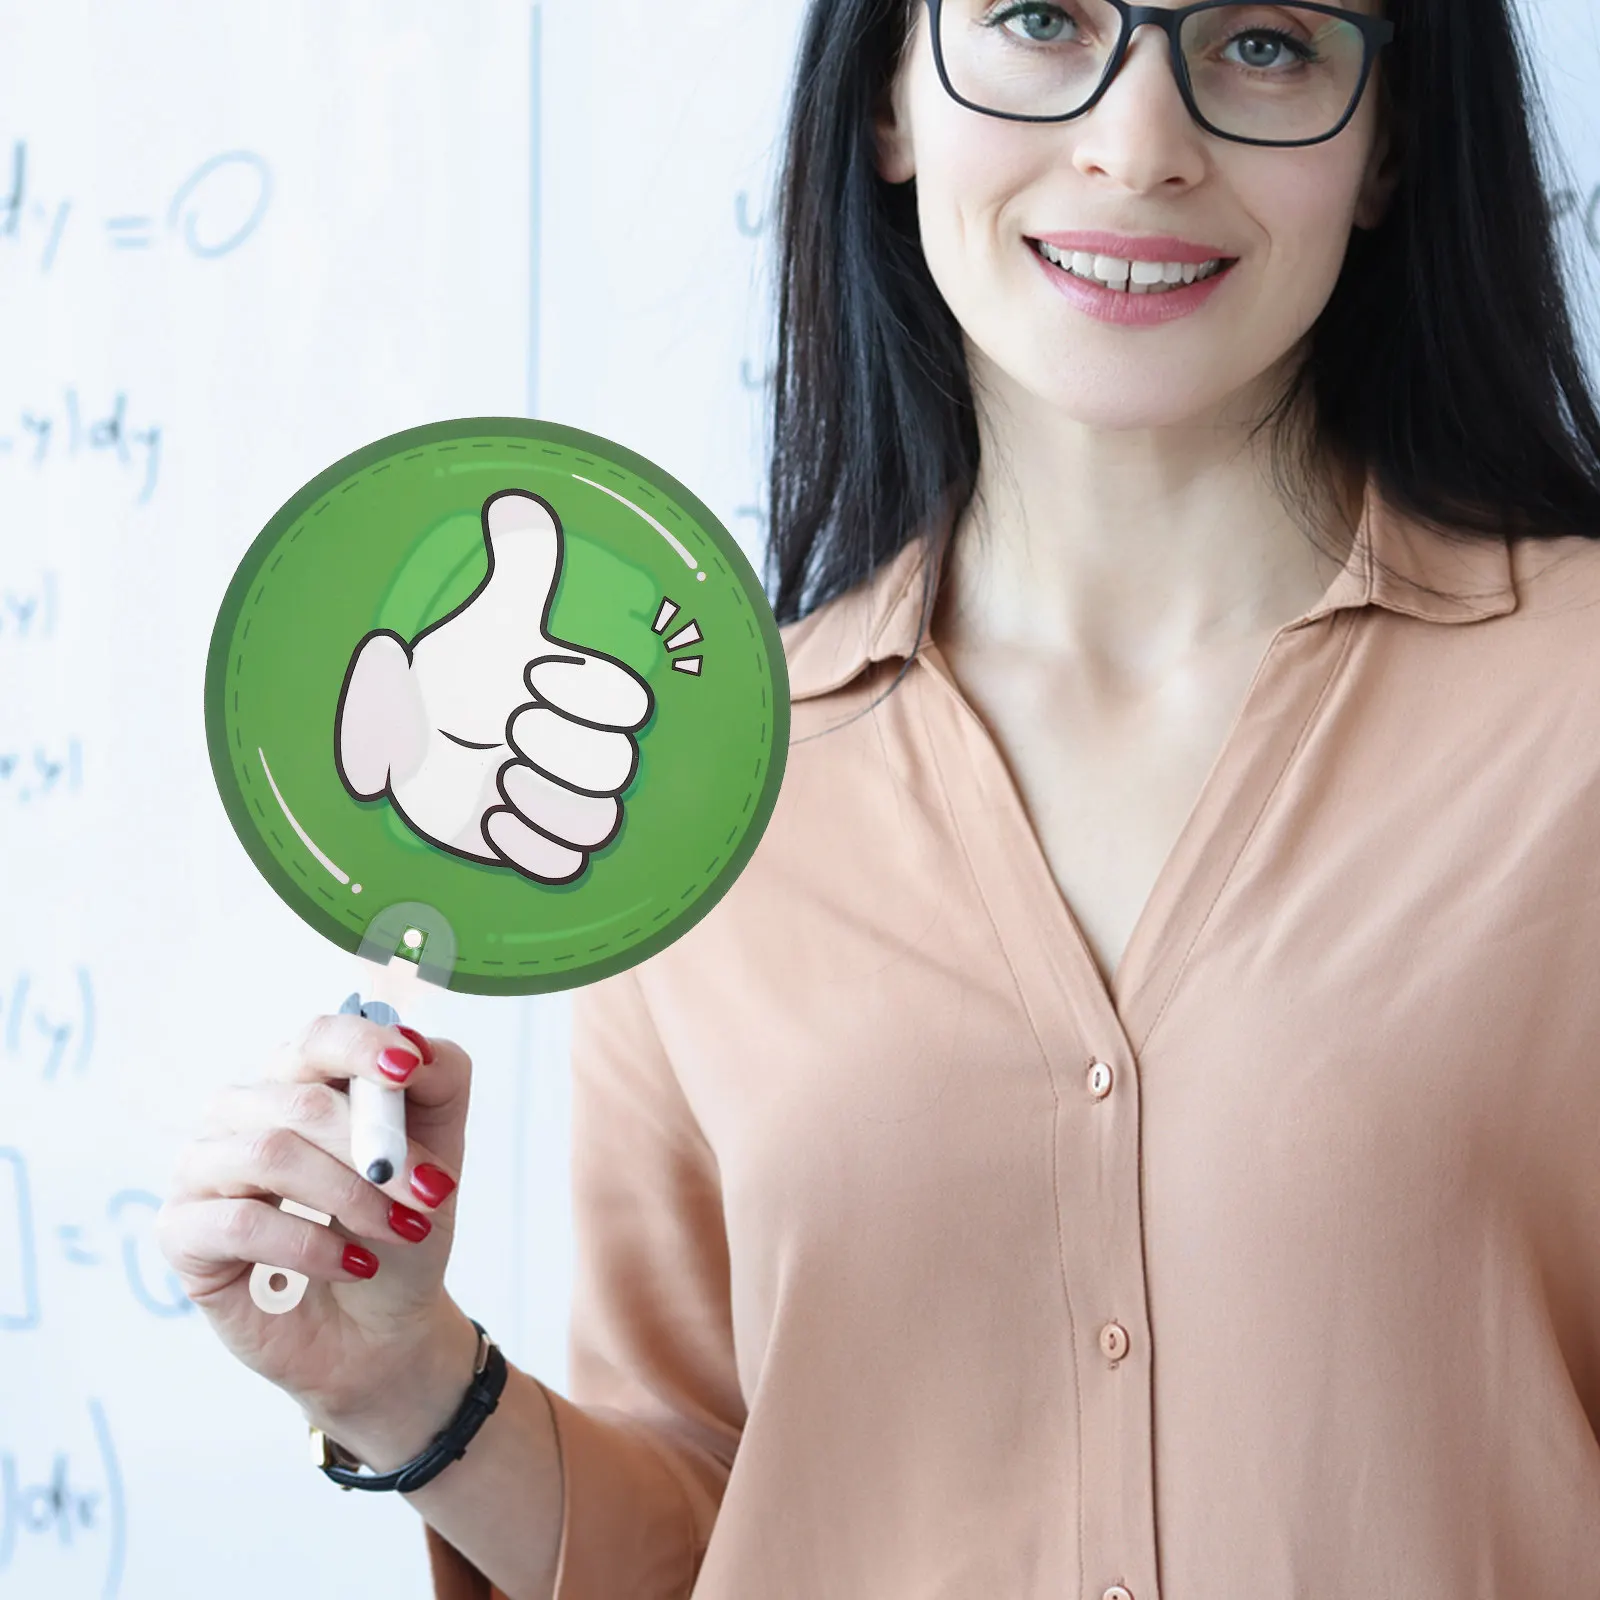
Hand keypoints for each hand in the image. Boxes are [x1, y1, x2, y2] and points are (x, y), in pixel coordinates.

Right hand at [155, 1012, 467, 1420]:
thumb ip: (438, 1084)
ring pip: (269, 1154)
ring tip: (400, 1231)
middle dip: (377, 1149)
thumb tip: (414, 1046)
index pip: (318, 1039)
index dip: (362, 1048)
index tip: (408, 1070)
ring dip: (349, 1196)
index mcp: (301, 1079)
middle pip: (300, 1102)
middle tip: (429, 1194)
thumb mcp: (440, 1149)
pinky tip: (353, 1265)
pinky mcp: (183, 1234)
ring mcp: (204, 1170)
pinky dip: (310, 1244)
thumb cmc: (400, 1223)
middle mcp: (242, 1113)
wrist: (384, 1323)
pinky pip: (242, 1223)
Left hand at [335, 488, 653, 882]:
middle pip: (615, 768)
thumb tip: (517, 500)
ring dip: (546, 801)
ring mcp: (559, 802)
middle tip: (505, 730)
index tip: (529, 678)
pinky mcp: (534, 847)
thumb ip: (513, 567)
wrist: (403, 742)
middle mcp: (579, 752)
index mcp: (579, 695)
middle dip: (559, 749)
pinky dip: (529, 846)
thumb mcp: (479, 623)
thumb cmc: (451, 678)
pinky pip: (565, 865)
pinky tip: (488, 817)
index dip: (584, 694)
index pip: (626, 704)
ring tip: (495, 777)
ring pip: (598, 822)